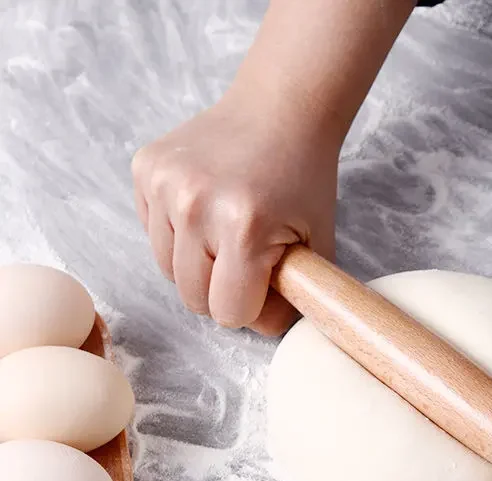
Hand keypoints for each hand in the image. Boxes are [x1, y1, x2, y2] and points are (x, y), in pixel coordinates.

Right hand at [131, 83, 339, 334]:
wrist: (280, 111)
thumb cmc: (304, 180)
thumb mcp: (317, 244)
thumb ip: (293, 297)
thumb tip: (260, 330)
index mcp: (244, 228)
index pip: (228, 313)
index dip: (250, 308)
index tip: (264, 286)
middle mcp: (195, 205)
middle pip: (193, 299)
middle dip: (222, 291)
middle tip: (246, 261)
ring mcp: (164, 184)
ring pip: (168, 271)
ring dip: (197, 265)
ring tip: (225, 232)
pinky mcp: (145, 169)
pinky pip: (153, 234)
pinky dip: (177, 234)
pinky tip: (205, 207)